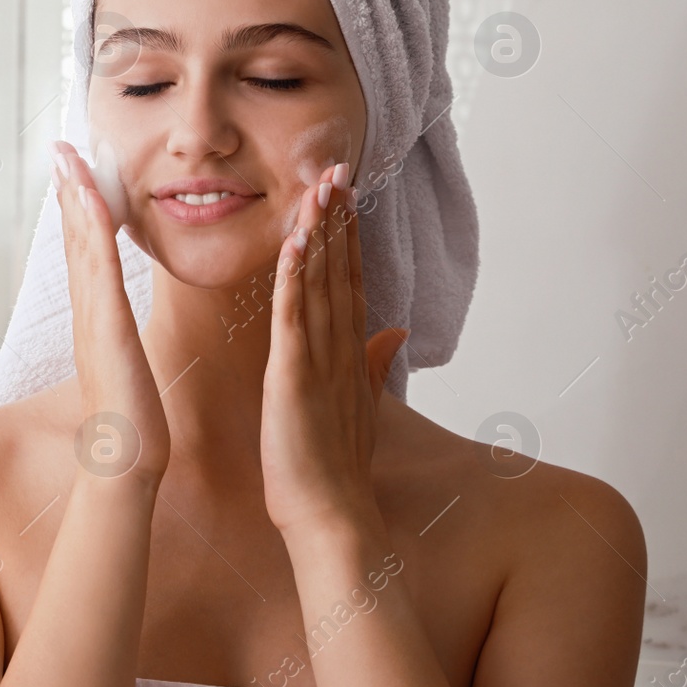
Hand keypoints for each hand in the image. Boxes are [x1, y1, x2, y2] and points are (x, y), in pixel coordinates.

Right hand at [52, 140, 168, 485]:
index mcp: (98, 320)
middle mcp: (89, 313)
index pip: (88, 254)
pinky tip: (90, 199)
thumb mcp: (128, 370)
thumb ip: (121, 345)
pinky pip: (99, 269)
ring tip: (67, 157)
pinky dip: (90, 231)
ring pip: (82, 245)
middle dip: (68, 191)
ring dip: (73, 197)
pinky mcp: (106, 328)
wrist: (125, 465)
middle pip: (75, 240)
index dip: (79, 211)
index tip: (75, 173)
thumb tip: (119, 334)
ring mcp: (93, 318)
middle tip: (60, 147)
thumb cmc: (132, 425)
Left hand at [260, 162, 408, 538]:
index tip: (345, 195)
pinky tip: (296, 242)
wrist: (331, 517)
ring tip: (322, 187)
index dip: (348, 237)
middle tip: (337, 168)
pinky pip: (293, 318)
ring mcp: (318, 361)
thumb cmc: (334, 468)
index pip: (349, 283)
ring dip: (320, 234)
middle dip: (338, 220)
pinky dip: (295, 279)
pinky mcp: (293, 378)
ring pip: (320, 285)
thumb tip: (394, 332)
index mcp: (347, 355)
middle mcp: (339, 350)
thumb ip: (374, 365)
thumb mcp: (357, 406)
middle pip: (340, 272)